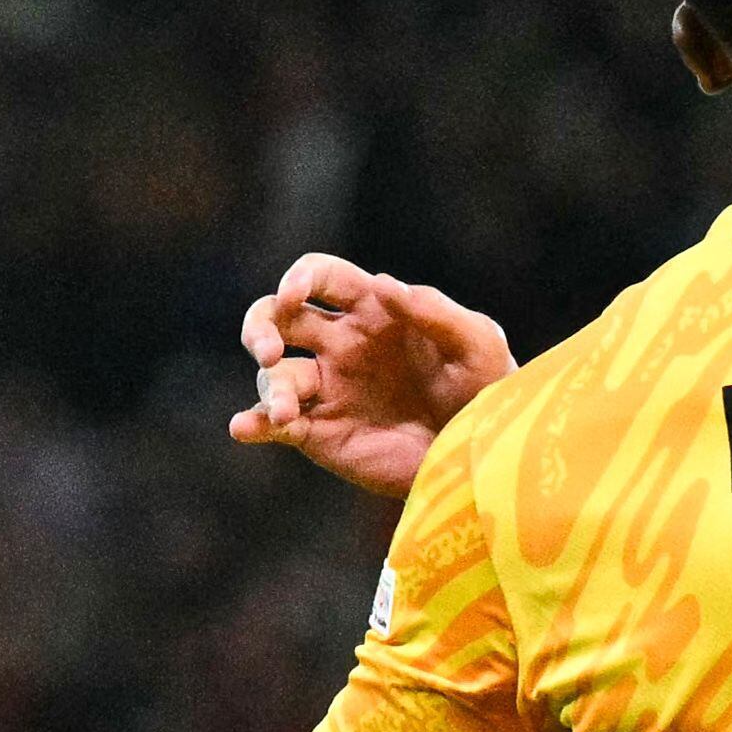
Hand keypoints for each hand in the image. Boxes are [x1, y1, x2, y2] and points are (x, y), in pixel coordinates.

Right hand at [231, 253, 514, 499]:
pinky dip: (252, 425)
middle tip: (270, 352)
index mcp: (371, 310)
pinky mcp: (319, 433)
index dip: (299, 278)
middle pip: (275, 318)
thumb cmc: (486, 389)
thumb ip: (437, 313)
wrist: (481, 456)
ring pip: (274, 376)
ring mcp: (326, 389)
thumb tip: (384, 284)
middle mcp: (339, 345)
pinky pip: (275, 425)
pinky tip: (246, 428)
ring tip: (287, 413)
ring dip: (271, 390)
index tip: (294, 294)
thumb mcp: (477, 346)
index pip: (320, 276)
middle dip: (261, 327)